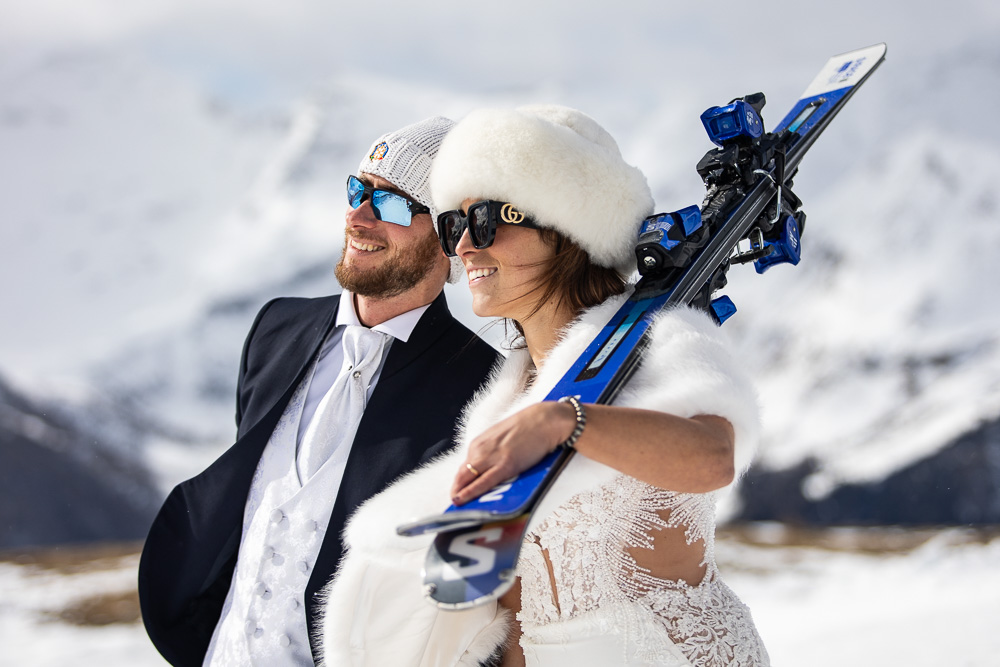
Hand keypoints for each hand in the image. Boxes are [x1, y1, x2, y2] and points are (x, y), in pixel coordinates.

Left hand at [451, 402, 575, 504]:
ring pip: (467, 479)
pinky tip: (461, 500)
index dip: (460, 482)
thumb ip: (491, 452)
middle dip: (457, 489)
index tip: (457, 492)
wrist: (545, 420)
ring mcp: (492, 456)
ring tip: (456, 506)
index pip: (464, 467)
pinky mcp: (505, 465)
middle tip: (453, 503)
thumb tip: (486, 468)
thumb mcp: (501, 438)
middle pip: (462, 474)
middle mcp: (481, 448)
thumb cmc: (528, 428)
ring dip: (461, 493)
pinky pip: (483, 482)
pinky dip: (470, 492)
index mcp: (480, 442)